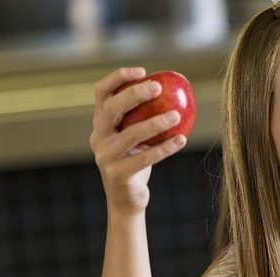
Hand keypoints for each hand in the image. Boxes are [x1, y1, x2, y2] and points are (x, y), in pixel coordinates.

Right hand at [90, 67, 186, 215]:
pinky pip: (144, 158)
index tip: (143, 72)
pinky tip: (181, 139)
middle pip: (111, 109)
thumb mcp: (136, 138)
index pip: (102, 93)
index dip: (119, 78)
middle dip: (134, 94)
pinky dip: (164, 148)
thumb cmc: (136, 162)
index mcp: (100, 124)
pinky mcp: (117, 174)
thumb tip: (176, 92)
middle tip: (159, 87)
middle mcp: (98, 138)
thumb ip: (144, 118)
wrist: (127, 199)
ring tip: (176, 115)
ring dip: (155, 123)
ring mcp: (105, 157)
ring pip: (130, 134)